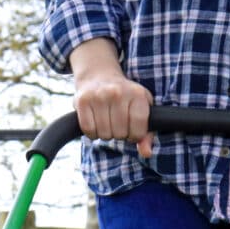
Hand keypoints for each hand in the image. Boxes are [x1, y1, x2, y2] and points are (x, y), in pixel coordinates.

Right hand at [69, 38, 154, 155]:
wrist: (99, 75)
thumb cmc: (124, 98)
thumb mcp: (141, 109)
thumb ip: (146, 133)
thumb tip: (146, 153)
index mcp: (137, 94)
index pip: (138, 130)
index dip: (134, 135)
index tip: (131, 129)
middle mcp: (118, 93)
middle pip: (120, 134)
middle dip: (118, 134)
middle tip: (116, 122)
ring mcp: (99, 95)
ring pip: (104, 134)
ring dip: (105, 133)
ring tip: (106, 121)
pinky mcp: (83, 100)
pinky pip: (88, 130)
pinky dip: (92, 132)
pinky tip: (95, 123)